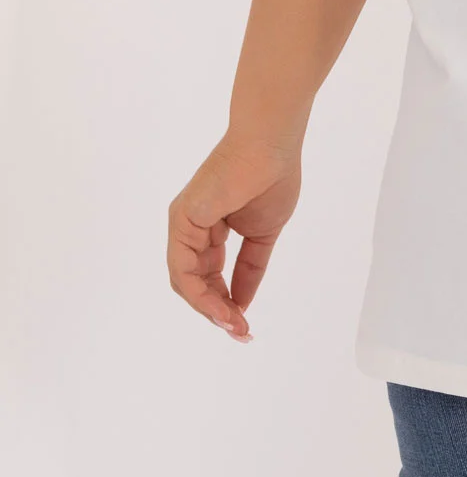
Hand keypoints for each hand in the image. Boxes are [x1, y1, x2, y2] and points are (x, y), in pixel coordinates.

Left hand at [167, 132, 302, 341]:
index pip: (210, 275)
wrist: (271, 144)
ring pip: (186, 281)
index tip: (245, 324)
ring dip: (210, 309)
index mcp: (210, 228)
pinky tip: (223, 308)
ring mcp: (183, 224)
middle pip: (195, 282)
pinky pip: (183, 268)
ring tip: (235, 326)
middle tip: (242, 332)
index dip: (227, 301)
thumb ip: (251, 266)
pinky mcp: (182, 220)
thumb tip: (242, 301)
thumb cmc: (272, 177)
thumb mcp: (264, 233)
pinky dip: (200, 294)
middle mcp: (191, 227)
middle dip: (218, 311)